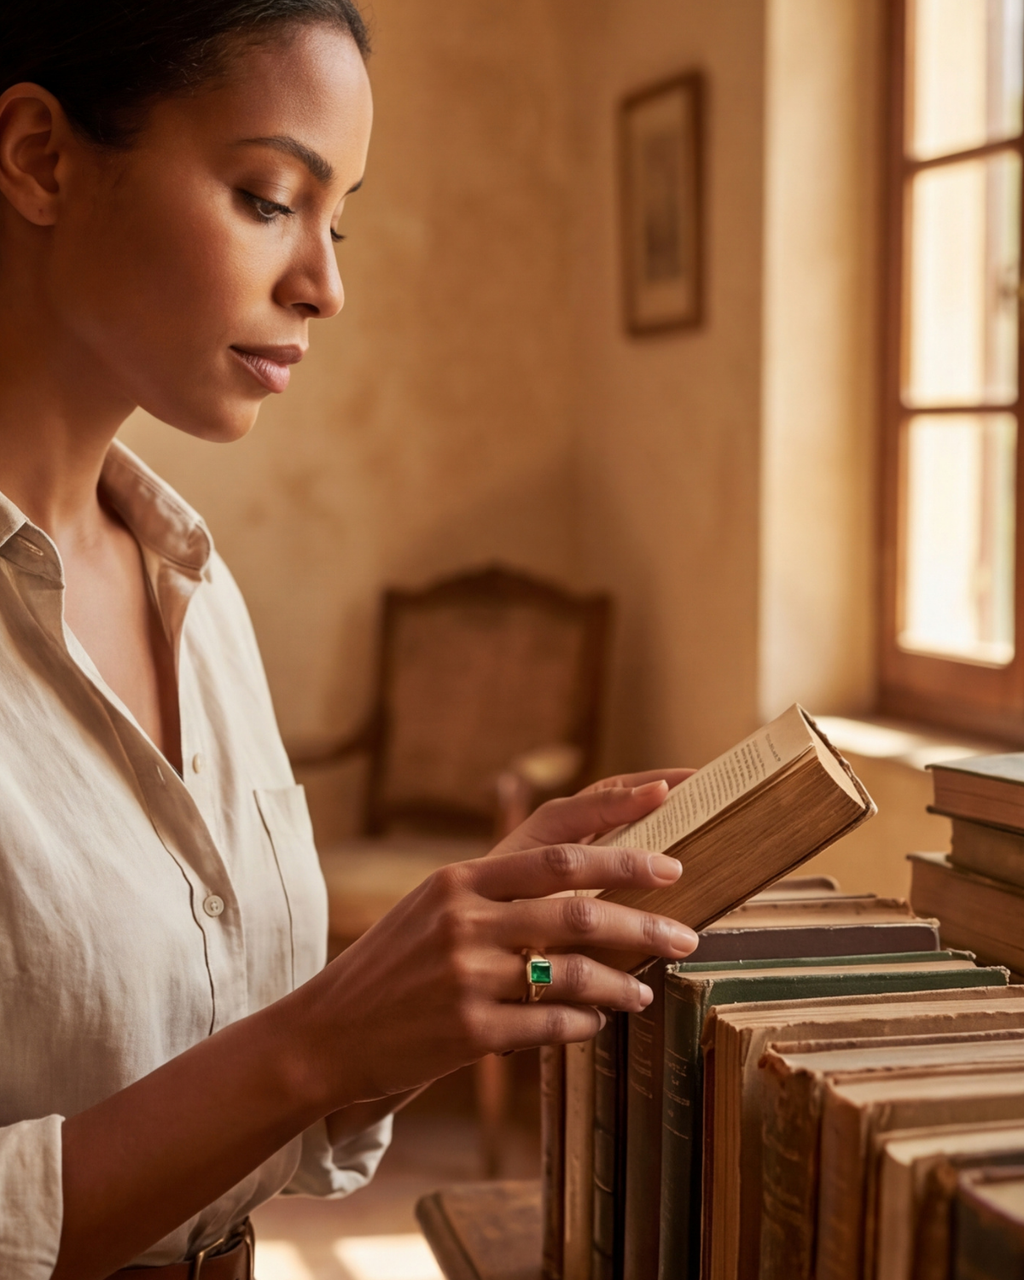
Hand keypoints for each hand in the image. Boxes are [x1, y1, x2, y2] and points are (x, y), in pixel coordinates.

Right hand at [295, 777, 698, 1109]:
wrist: (327, 1032)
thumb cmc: (393, 964)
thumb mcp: (434, 906)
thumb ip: (498, 889)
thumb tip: (583, 882)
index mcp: (461, 879)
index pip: (555, 849)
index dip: (619, 840)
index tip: (668, 837)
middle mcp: (465, 920)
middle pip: (576, 907)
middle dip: (641, 915)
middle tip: (686, 926)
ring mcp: (467, 976)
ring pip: (573, 973)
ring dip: (623, 982)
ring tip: (649, 987)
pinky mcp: (469, 1033)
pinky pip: (551, 1024)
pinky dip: (585, 1022)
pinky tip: (598, 1021)